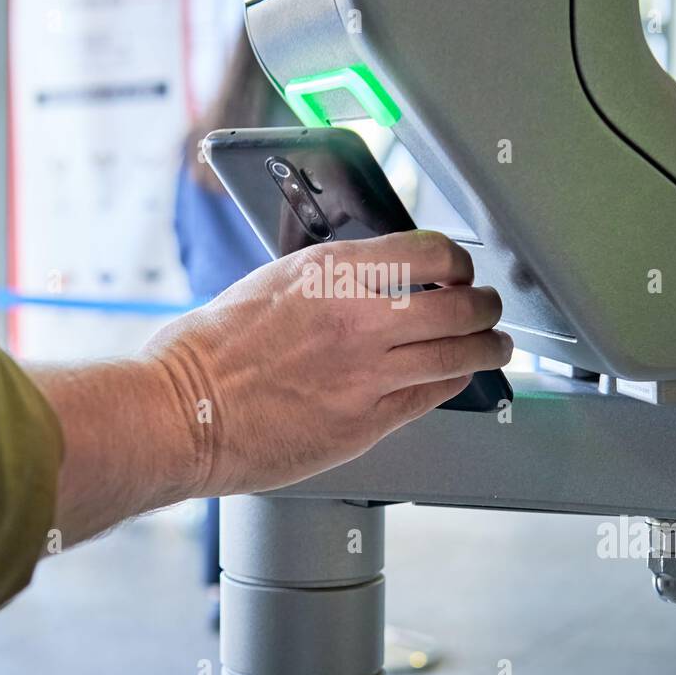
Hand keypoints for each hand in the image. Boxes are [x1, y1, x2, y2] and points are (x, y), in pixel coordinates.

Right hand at [146, 230, 510, 496]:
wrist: (182, 413)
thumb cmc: (208, 350)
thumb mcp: (271, 281)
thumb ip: (329, 277)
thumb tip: (373, 276)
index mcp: (330, 271)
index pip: (430, 251)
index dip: (457, 261)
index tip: (458, 268)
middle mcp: (357, 317)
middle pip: (460, 305)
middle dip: (485, 305)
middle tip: (488, 308)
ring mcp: (366, 373)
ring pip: (459, 355)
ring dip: (487, 347)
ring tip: (493, 346)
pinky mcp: (365, 422)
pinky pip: (431, 397)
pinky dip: (450, 384)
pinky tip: (453, 379)